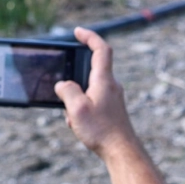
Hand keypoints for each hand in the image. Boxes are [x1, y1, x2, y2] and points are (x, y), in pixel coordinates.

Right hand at [53, 27, 137, 159]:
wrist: (122, 152)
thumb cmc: (101, 130)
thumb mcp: (76, 109)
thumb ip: (67, 91)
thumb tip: (62, 85)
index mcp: (104, 80)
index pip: (100, 49)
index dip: (89, 37)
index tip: (78, 32)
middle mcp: (111, 85)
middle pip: (91, 70)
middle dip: (74, 79)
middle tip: (64, 93)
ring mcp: (113, 97)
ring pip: (89, 89)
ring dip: (76, 100)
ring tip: (73, 118)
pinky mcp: (112, 109)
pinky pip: (92, 102)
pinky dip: (82, 110)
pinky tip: (79, 126)